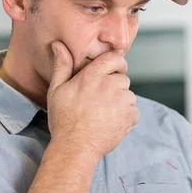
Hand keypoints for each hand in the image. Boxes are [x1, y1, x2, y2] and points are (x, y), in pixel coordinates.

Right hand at [47, 41, 139, 160]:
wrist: (75, 147)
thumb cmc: (64, 120)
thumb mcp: (56, 90)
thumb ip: (61, 66)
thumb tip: (58, 45)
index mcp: (92, 76)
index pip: (114, 58)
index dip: (116, 63)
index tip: (114, 69)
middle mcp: (109, 85)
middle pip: (123, 79)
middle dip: (116, 87)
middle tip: (101, 100)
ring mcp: (121, 101)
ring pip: (129, 96)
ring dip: (121, 103)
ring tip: (104, 114)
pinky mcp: (129, 116)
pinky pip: (134, 112)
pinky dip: (127, 117)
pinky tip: (111, 122)